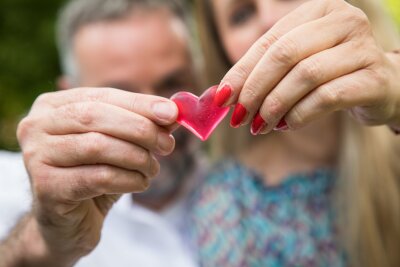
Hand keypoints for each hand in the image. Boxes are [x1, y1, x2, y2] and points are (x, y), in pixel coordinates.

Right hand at [16, 87, 177, 264]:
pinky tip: (140, 183)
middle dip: (140, 129)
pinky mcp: (45, 187)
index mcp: (53, 105)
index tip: (172, 113)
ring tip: (152, 168)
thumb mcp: (119, 145)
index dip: (140, 104)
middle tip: (167, 145)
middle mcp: (36, 126)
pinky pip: (98, 177)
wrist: (68, 222)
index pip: (102, 96)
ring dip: (137, 157)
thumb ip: (143, 124)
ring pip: (97, 146)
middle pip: (96, 116)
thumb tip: (174, 111)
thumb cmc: (94, 176)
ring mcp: (35, 156)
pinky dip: (128, 179)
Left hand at [216, 0, 399, 134]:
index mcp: (319, 10)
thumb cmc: (331, 73)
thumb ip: (263, 72)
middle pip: (285, 54)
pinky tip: (287, 125)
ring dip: (275, 106)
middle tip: (240, 117)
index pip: (270, 40)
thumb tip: (221, 94)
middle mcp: (344, 20)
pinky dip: (300, 115)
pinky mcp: (375, 78)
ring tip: (261, 125)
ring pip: (306, 75)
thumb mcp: (296, 64)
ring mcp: (364, 48)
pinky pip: (327, 97)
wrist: (382, 86)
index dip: (242, 71)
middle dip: (256, 89)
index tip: (222, 99)